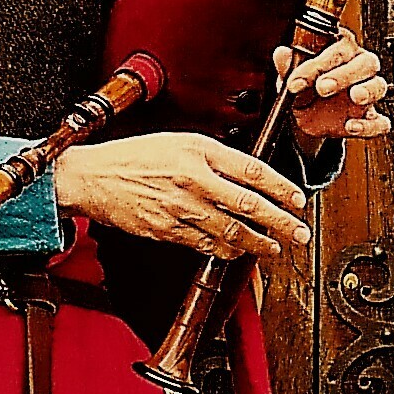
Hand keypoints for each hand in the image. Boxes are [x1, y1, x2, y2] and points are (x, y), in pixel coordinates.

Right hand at [51, 130, 315, 261]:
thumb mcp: (180, 142)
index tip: (298, 199)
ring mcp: (180, 209)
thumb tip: (251, 175)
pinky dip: (227, 251)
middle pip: (248, 206)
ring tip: (275, 247)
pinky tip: (239, 252)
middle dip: (281, 222)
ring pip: (230, 232)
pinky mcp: (167, 231)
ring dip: (258, 243)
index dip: (281, 188)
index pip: (252, 171)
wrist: (92, 177)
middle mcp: (192, 181)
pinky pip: (205, 246)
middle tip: (300, 232)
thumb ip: (216, 157)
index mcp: (199, 152)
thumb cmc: (136, 156)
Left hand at [276, 29, 391, 147]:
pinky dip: (369, 125)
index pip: (337, 49)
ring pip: (378, 86)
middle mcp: (358, 68)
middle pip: (365, 63)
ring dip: (367, 91)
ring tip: (355, 97)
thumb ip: (288, 66)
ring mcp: (367, 93)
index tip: (298, 80)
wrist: (307, 116)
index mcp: (341, 51)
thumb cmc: (306, 87)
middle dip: (344, 75)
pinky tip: (352, 126)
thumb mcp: (292, 77)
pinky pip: (380, 121)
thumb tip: (282, 54)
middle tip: (323, 87)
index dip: (318, 63)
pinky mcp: (369, 118)